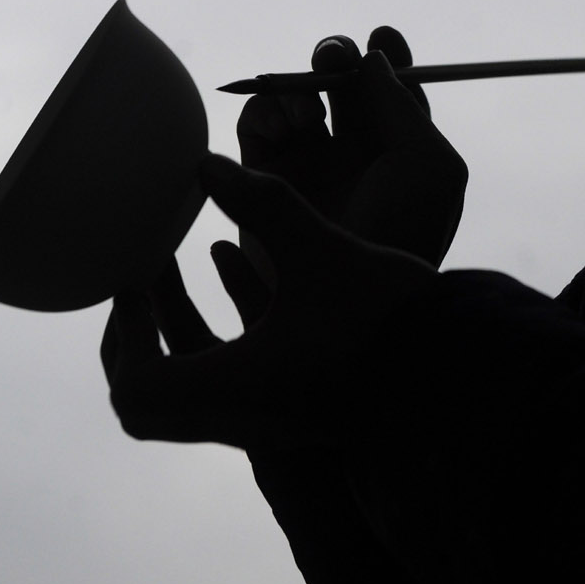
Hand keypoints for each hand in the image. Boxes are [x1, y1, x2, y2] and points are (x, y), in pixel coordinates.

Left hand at [101, 154, 436, 450]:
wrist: (461, 379)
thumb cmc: (390, 323)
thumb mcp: (320, 249)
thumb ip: (262, 203)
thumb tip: (205, 164)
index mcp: (234, 392)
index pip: (136, 389)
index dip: (123, 333)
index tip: (134, 278)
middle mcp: (243, 417)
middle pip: (147, 407)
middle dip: (135, 340)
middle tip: (140, 282)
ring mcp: (271, 419)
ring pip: (190, 392)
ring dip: (174, 331)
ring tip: (176, 266)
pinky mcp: (297, 406)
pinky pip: (232, 379)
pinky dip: (217, 331)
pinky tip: (236, 261)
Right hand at [237, 29, 466, 266]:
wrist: (346, 300)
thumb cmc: (401, 233)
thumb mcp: (428, 165)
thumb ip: (402, 105)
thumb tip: (372, 57)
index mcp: (400, 153)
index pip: (392, 93)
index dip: (386, 58)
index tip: (383, 35)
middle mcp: (354, 157)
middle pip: (343, 86)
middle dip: (337, 59)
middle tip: (334, 56)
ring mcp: (307, 166)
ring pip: (299, 98)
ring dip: (301, 87)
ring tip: (309, 113)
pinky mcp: (261, 178)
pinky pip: (259, 122)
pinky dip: (267, 110)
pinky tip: (284, 125)